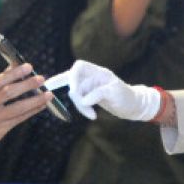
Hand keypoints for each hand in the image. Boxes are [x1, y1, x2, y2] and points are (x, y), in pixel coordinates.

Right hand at [0, 63, 51, 150]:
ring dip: (35, 100)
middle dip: (27, 85)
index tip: (29, 67)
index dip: (15, 73)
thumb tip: (14, 65)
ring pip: (17, 107)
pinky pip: (19, 119)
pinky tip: (41, 106)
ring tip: (48, 94)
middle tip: (41, 79)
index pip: (0, 80)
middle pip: (9, 92)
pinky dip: (32, 111)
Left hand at [46, 60, 160, 120]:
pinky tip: (92, 113)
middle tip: (74, 99)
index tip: (48, 85)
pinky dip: (89, 101)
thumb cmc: (113, 100)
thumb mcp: (95, 95)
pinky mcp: (114, 89)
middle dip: (71, 85)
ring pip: (84, 86)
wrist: (136, 104)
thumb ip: (84, 92)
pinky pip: (96, 93)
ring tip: (88, 113)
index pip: (74, 70)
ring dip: (81, 102)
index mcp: (93, 73)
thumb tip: (70, 94)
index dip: (60, 77)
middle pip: (76, 70)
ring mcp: (107, 79)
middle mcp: (99, 73)